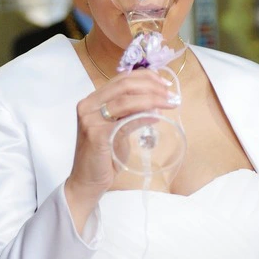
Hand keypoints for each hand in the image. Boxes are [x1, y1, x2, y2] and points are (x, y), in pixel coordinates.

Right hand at [64, 68, 179, 231]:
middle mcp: (88, 106)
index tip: (165, 83)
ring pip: (125, 100)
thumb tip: (155, 101)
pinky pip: (125, 121)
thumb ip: (129, 113)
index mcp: (92, 100)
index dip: (145, 77)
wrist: (87, 181)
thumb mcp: (118, 129)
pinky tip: (157, 116)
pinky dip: (143, 116)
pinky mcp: (97, 134)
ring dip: (152, 99)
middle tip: (171, 94)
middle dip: (151, 86)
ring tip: (169, 103)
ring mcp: (90, 119)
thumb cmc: (104, 156)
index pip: (121, 79)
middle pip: (123, 86)